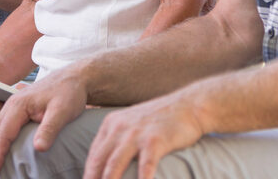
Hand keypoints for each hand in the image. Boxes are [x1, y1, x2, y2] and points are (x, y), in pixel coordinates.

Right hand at [0, 69, 87, 175]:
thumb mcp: (62, 111)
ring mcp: (13, 106)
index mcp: (19, 105)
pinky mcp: (18, 110)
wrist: (74, 78)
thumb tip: (38, 149)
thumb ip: (49, 129)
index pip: (3, 133)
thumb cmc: (68, 92)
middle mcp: (12, 104)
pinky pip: (1, 127)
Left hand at [83, 90, 206, 178]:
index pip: (93, 156)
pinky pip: (145, 165)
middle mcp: (120, 128)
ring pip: (115, 165)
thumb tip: (106, 164)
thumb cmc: (160, 120)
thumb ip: (117, 139)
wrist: (189, 106)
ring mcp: (137, 134)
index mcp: (111, 124)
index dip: (88, 176)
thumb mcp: (132, 123)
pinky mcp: (155, 141)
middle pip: (99, 162)